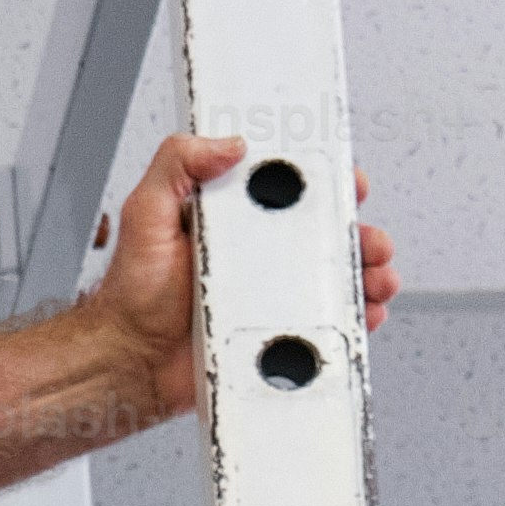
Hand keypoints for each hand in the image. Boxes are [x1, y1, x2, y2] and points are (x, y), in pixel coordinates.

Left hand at [90, 132, 401, 420]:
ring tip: (374, 278)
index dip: (326, 185)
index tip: (348, 182)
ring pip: (333, 278)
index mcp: (232, 219)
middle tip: (368, 239)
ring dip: (365, 274)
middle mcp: (255, 254)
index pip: (290, 190)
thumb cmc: (131, 296)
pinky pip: (325, 324)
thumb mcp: (146, 214)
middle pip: (325, 234)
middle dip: (359, 233)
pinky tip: (361, 315)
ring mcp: (268, 294)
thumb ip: (177, 166)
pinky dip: (352, 319)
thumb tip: (225, 143)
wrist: (129, 362)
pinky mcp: (274, 333)